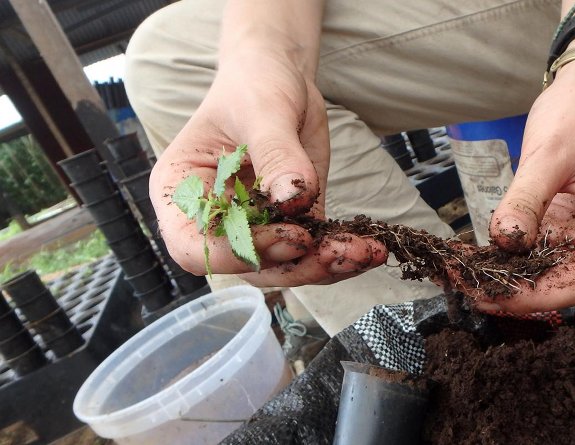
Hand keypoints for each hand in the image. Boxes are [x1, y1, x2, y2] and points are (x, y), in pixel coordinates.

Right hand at [150, 55, 386, 286]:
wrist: (280, 77)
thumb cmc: (253, 85)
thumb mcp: (262, 111)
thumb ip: (276, 154)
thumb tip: (293, 200)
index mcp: (183, 192)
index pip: (196, 247)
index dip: (240, 252)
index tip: (292, 237)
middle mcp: (215, 220)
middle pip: (248, 266)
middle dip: (298, 266)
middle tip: (343, 252)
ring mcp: (255, 227)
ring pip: (286, 266)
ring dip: (327, 265)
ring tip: (368, 252)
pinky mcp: (293, 224)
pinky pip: (313, 251)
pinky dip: (343, 253)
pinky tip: (372, 248)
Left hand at [468, 59, 574, 313]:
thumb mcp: (550, 151)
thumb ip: (527, 198)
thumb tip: (504, 240)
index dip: (547, 294)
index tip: (502, 297)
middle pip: (572, 280)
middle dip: (523, 292)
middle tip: (474, 292)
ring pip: (554, 271)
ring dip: (513, 279)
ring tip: (468, 279)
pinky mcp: (569, 225)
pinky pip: (541, 251)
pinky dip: (512, 259)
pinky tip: (479, 260)